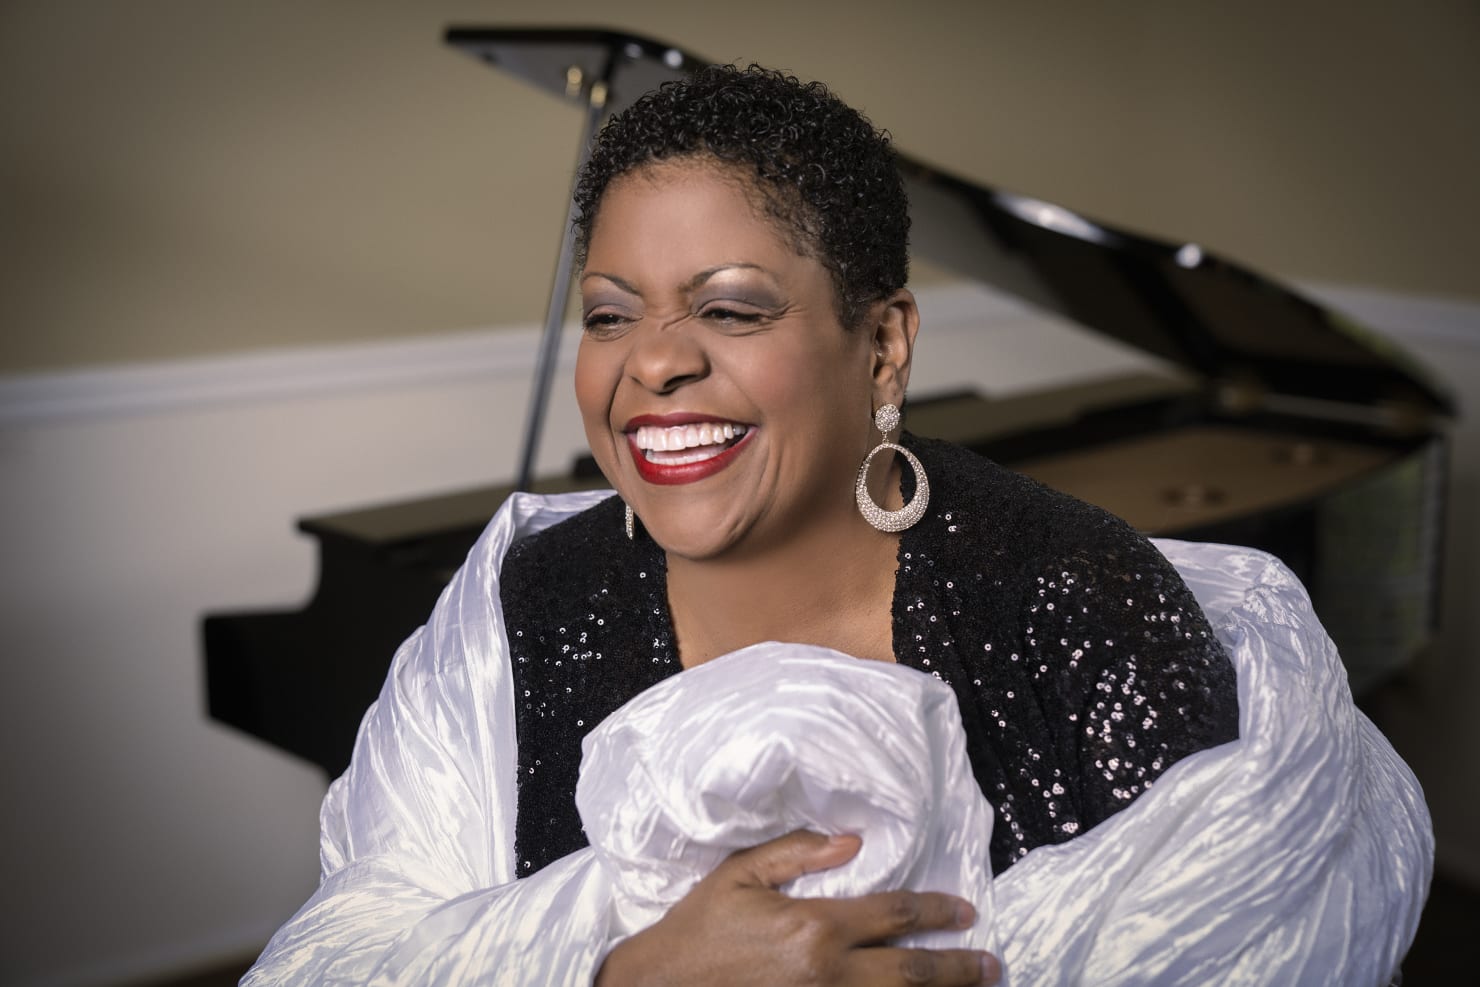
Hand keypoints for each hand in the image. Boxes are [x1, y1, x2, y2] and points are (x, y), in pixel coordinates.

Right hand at [594, 830, 999, 986]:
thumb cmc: (700, 927)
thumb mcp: (741, 874)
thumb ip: (798, 853)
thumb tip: (854, 842)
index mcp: (815, 927)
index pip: (895, 915)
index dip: (936, 912)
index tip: (964, 911)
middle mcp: (828, 974)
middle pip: (912, 973)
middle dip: (959, 969)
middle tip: (990, 964)